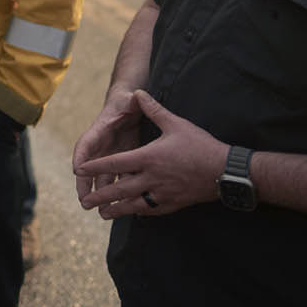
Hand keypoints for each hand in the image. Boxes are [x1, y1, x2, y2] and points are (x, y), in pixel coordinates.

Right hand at [72, 88, 141, 205]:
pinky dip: (116, 191)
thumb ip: (133, 99)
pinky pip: (115, 178)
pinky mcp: (120, 161)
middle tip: (83, 200)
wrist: (128, 106)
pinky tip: (121, 205)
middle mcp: (100, 146)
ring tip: (100, 210)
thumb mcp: (130, 100)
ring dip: (100, 193)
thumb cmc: (127, 102)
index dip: (81, 157)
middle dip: (85, 184)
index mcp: (99, 130)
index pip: (85, 144)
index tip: (77, 170)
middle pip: (88, 167)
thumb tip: (136, 95)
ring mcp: (108, 155)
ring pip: (101, 177)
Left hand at [76, 90, 225, 218]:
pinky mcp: (174, 203)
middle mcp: (152, 178)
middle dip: (100, 197)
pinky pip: (151, 210)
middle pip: (120, 190)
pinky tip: (132, 213)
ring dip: (117, 210)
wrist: (227, 171)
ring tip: (103, 214)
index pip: (116, 163)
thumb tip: (138, 92)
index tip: (79, 171)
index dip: (96, 166)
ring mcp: (163, 193)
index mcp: (149, 158)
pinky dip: (139, 212)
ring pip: (134, 205)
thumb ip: (154, 109)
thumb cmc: (201, 146)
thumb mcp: (176, 124)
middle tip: (84, 203)